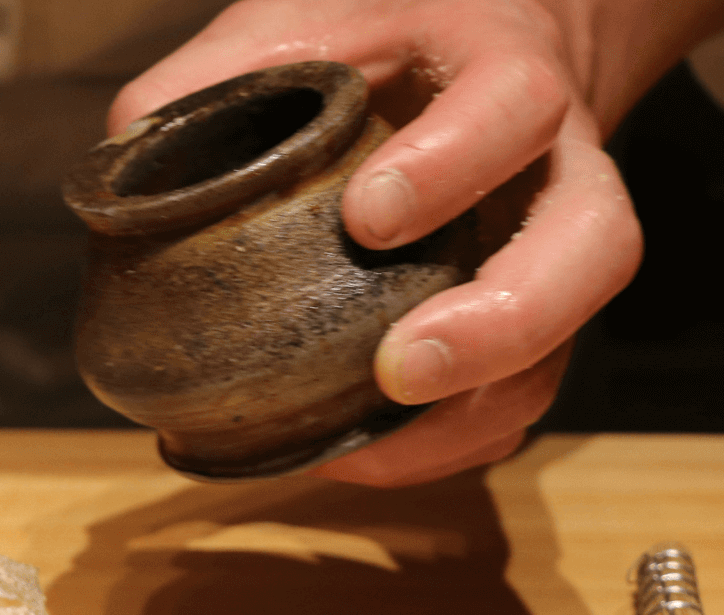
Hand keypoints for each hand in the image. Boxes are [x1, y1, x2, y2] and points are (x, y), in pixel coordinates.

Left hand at [113, 0, 723, 485]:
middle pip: (594, 245)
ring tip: (369, 453)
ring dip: (472, 413)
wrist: (482, 50)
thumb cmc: (385, 41)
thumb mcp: (304, 21)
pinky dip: (451, 447)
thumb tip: (129, 148)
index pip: (514, 109)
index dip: (454, 164)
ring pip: (564, 346)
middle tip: (401, 369)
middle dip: (505, 322)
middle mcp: (556, 169)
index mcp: (504, 74)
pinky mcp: (532, 327)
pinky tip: (366, 462)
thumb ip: (219, 72)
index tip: (367, 216)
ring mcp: (555, 257)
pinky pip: (520, 400)